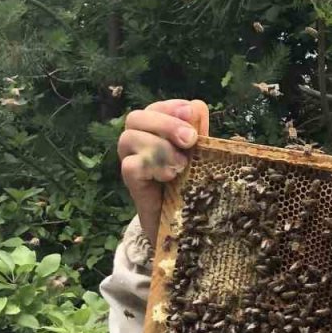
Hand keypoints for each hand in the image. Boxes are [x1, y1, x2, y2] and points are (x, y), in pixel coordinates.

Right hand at [117, 99, 207, 243]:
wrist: (183, 226)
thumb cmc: (193, 185)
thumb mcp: (202, 157)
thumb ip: (201, 134)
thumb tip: (199, 106)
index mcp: (156, 130)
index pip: (155, 107)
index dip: (171, 107)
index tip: (191, 114)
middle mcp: (139, 142)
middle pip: (136, 117)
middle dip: (166, 123)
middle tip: (190, 139)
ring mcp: (132, 161)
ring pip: (128, 138)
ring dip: (159, 146)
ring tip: (182, 164)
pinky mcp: (132, 183)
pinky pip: (130, 166)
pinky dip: (151, 166)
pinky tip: (170, 176)